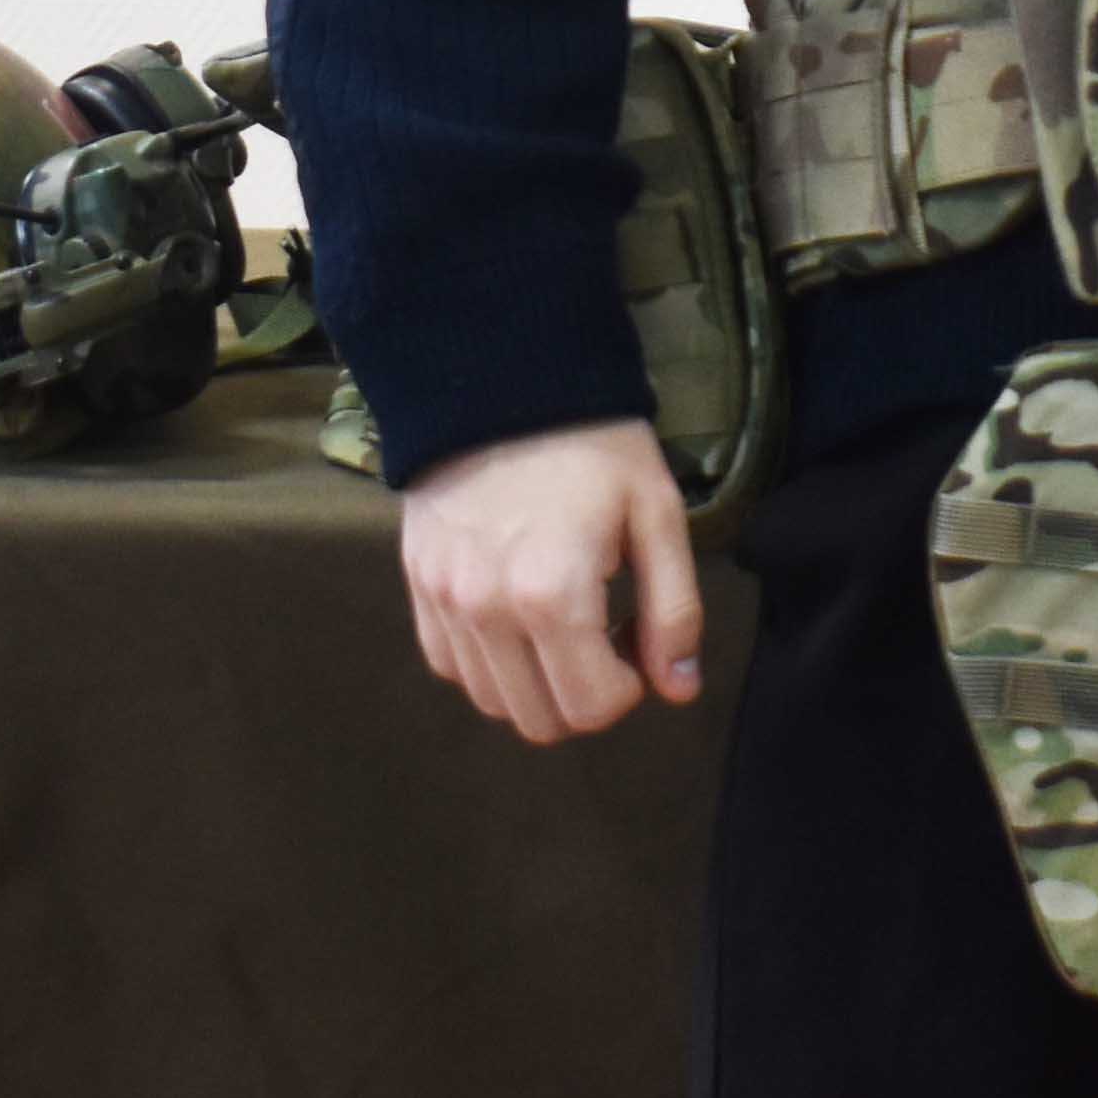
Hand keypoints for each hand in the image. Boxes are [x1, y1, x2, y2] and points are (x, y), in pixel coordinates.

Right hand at [399, 416, 701, 745]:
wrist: (502, 377)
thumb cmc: (592, 443)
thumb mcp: (656, 513)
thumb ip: (674, 609)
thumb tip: (679, 689)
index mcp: (553, 595)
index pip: (593, 707)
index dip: (629, 686)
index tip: (635, 634)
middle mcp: (488, 611)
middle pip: (541, 720)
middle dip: (584, 693)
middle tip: (603, 632)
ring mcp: (443, 601)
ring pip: (492, 702)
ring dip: (535, 681)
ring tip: (560, 619)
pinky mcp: (417, 585)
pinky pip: (450, 665)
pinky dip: (488, 662)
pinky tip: (515, 612)